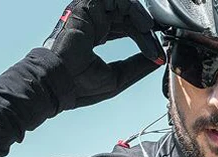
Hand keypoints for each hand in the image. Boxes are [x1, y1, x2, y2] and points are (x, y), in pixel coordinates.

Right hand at [44, 0, 164, 108]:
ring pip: (123, 6)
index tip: (157, 54)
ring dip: (141, 19)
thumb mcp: (118, 77)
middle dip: (146, 30)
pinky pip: (116, 0)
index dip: (143, 38)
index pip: (125, 27)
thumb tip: (158, 60)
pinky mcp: (87, 6)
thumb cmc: (81, 87)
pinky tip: (143, 27)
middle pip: (127, 16)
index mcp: (96, 35)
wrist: (60, 83)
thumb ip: (137, 66)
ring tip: (150, 34)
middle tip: (157, 45)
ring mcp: (89, 12)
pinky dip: (133, 11)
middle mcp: (93, 21)